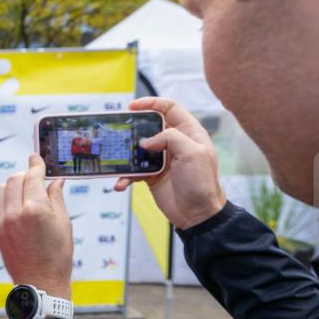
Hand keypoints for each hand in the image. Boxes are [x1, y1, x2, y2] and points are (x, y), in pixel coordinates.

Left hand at [0, 154, 72, 299]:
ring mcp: (2, 220)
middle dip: (26, 174)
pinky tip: (16, 202)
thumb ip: (56, 197)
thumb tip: (55, 180)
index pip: (32, 176)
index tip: (36, 157)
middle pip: (15, 179)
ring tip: (26, 190)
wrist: (40, 282)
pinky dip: (5, 196)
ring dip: (13, 183)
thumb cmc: (57, 256)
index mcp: (35, 209)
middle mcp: (15, 212)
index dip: (36, 164)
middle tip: (36, 176)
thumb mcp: (64, 223)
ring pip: (2, 188)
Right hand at [114, 97, 225, 229]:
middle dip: (133, 127)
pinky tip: (121, 183)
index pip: (170, 108)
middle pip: (149, 126)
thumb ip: (170, 137)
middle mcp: (175, 143)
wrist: (197, 214)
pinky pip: (134, 171)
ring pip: (138, 149)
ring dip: (126, 155)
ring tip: (117, 159)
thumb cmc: (201, 183)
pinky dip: (125, 176)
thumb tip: (147, 141)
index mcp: (189, 133)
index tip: (133, 107)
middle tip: (119, 130)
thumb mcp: (192, 153)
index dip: (151, 103)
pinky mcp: (152, 175)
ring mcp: (162, 159)